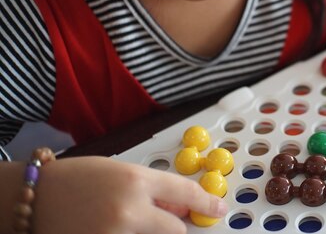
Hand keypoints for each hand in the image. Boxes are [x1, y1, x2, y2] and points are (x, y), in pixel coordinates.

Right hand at [33, 156, 227, 233]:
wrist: (34, 197)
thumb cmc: (75, 179)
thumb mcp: (119, 171)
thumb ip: (151, 189)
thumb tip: (178, 207)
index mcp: (136, 180)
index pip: (186, 194)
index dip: (207, 203)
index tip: (219, 208)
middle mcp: (130, 209)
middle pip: (176, 230)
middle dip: (174, 226)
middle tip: (165, 219)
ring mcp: (116, 233)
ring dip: (147, 232)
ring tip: (120, 218)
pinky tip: (110, 226)